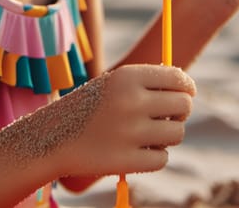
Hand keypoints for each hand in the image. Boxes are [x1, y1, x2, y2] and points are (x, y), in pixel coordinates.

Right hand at [44, 65, 194, 178]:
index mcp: (129, 77)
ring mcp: (130, 132)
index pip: (178, 79)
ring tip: (151, 133)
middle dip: (181, 111)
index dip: (187, 87)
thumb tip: (187, 90)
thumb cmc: (91, 106)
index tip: (186, 94)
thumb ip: (149, 83)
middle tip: (169, 116)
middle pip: (183, 105)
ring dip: (169, 135)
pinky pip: (162, 159)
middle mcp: (132, 101)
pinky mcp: (126, 161)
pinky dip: (156, 156)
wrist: (52, 138)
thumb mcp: (115, 83)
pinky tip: (140, 150)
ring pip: (177, 134)